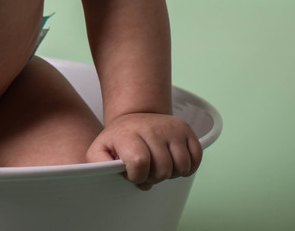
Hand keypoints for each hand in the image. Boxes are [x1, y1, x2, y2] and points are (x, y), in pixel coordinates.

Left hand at [87, 113, 202, 189]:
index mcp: (128, 134)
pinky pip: (196, 159)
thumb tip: (107, 173)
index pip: (139, 163)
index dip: (137, 176)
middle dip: (154, 177)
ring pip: (182, 167)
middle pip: (163, 170)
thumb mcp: (100, 149)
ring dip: (172, 174)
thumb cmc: (120, 139)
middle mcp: (152, 128)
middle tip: (146, 170)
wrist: (136, 117)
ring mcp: (171, 128)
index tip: (131, 173)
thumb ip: (98, 164)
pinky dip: (187, 168)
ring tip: (159, 166)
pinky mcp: (187, 130)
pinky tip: (173, 162)